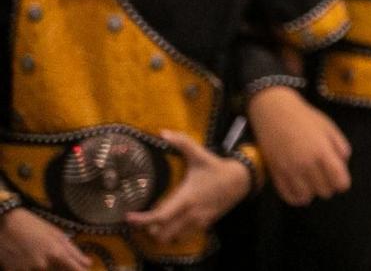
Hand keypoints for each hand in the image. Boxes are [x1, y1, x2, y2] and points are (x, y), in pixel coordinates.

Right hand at [0, 208, 89, 270]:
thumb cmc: (32, 225)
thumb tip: (88, 263)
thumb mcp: (55, 234)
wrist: (5, 223)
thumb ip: (73, 251)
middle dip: (58, 268)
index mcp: (57, 253)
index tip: (83, 270)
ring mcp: (28, 270)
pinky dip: (28, 268)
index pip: (76, 270)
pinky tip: (24, 259)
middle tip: (47, 254)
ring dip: (42, 268)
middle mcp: (44, 265)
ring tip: (33, 254)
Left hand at [123, 132, 250, 248]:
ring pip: (172, 239)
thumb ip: (182, 143)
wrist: (241, 181)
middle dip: (150, 231)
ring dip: (162, 234)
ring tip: (155, 224)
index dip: (142, 220)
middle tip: (143, 219)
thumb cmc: (217, 168)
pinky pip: (184, 236)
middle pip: (162, 235)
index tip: (128, 217)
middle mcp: (190, 214)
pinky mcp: (204, 225)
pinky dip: (175, 234)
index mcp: (186, 198)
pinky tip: (172, 223)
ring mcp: (197, 222)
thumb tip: (163, 132)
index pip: (160, 216)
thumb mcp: (200, 155)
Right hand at [246, 86, 350, 206]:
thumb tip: (343, 165)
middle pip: (325, 192)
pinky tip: (300, 187)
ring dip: (312, 191)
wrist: (275, 112)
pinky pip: (288, 196)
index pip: (340, 182)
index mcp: (323, 152)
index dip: (343, 182)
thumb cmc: (305, 118)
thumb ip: (340, 147)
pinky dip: (296, 196)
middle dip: (328, 186)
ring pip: (307, 197)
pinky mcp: (275, 175)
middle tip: (325, 176)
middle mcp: (306, 165)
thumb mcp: (329, 128)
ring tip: (311, 181)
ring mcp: (289, 171)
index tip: (340, 177)